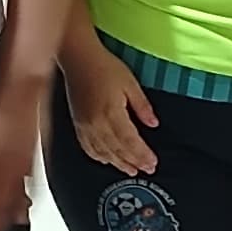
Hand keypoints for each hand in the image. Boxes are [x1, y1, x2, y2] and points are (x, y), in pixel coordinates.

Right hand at [60, 50, 160, 177]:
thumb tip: (154, 124)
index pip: (130, 141)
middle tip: (147, 170)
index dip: (142, 155)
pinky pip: (88, 147)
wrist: (78, 59)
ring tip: (131, 171)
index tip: (153, 163)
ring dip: (118, 163)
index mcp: (112, 113)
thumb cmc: (105, 67)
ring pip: (103, 152)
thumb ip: (142, 106)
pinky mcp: (78, 125)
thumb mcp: (130, 83)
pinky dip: (99, 157)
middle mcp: (97, 124)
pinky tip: (106, 160)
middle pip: (118, 150)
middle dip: (134, 162)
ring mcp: (85, 126)